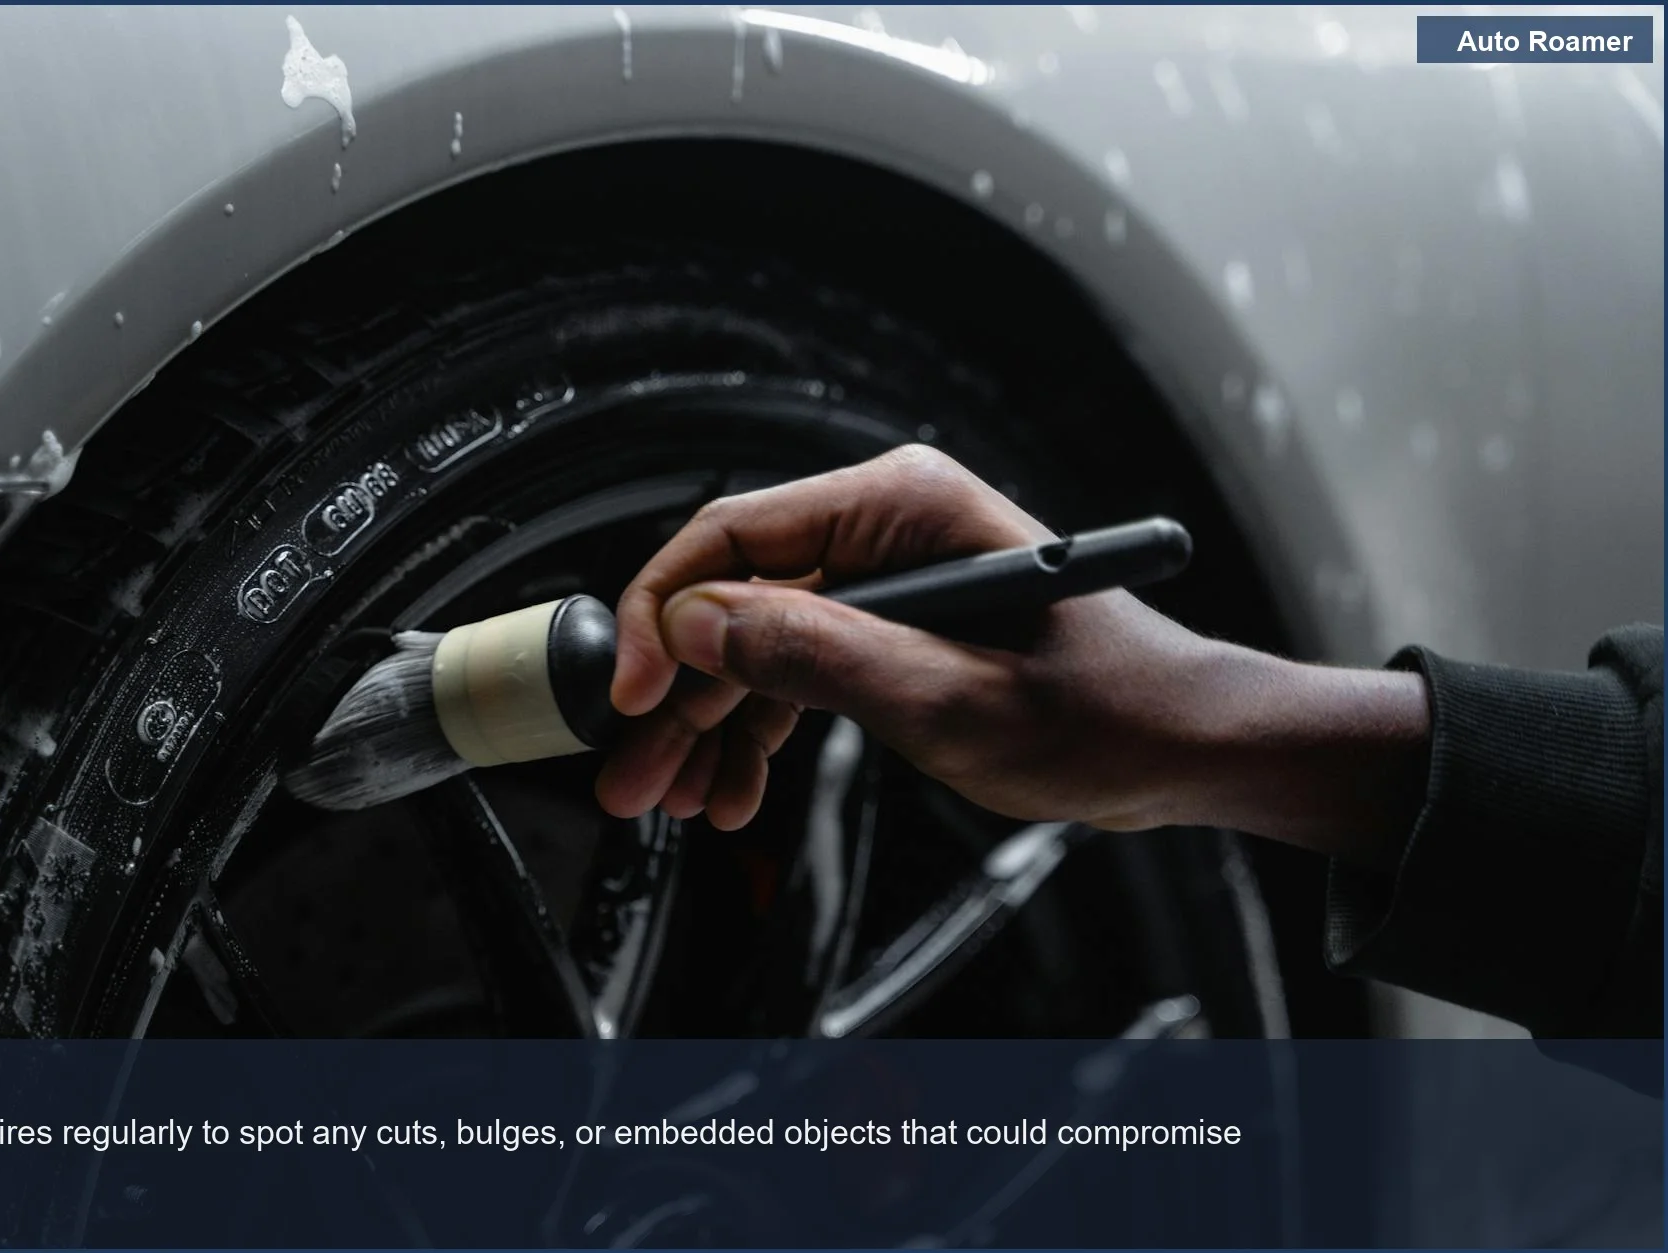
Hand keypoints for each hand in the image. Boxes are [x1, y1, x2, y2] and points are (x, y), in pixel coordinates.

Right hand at [596, 447, 1210, 829]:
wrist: (1178, 746)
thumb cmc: (1107, 710)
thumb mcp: (950, 697)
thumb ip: (819, 656)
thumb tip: (702, 625)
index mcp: (901, 506)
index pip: (735, 537)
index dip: (664, 617)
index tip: (628, 693)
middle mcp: (885, 529)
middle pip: (735, 600)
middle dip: (678, 695)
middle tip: (634, 775)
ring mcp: (885, 580)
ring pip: (755, 645)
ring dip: (710, 727)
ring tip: (676, 802)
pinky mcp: (890, 630)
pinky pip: (796, 672)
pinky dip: (760, 733)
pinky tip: (734, 791)